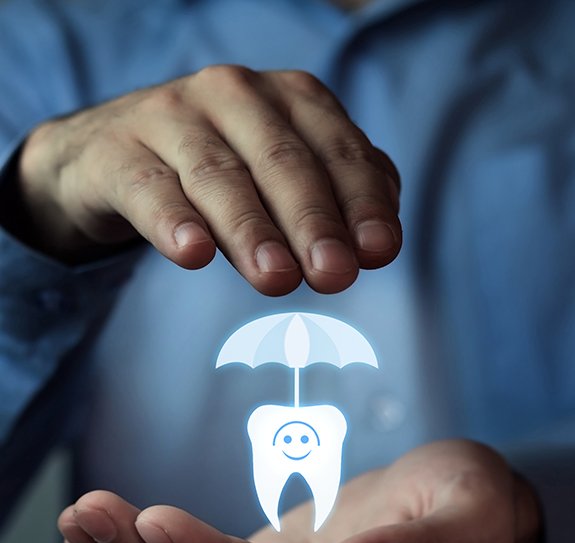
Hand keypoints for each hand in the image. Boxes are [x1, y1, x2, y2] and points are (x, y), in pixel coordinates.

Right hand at [18, 66, 400, 294]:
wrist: (115, 152)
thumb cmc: (220, 167)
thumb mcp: (283, 174)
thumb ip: (337, 196)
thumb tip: (379, 241)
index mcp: (289, 99)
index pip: (339, 152)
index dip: (362, 203)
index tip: (377, 252)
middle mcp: (234, 95)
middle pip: (282, 161)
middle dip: (313, 221)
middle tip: (333, 274)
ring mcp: (171, 117)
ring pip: (219, 176)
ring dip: (251, 230)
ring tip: (275, 277)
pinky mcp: (118, 151)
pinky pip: (149, 187)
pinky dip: (172, 220)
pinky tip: (192, 253)